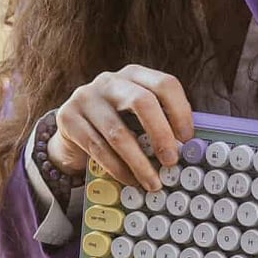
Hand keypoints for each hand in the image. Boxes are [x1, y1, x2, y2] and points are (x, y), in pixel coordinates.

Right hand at [47, 66, 193, 192]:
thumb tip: (190, 148)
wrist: (73, 131)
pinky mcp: (68, 117)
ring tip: (152, 182)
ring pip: (119, 132)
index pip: (165, 84)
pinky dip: (117, 168)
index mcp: (134, 75)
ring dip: (139, 162)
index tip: (187, 140)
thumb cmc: (116, 125)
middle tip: (171, 161)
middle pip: (142, 101)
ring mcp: (86, 97)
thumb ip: (161, 123)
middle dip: (161, 135)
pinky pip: (98, 148)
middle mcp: (110, 81)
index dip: (181, 112)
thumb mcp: (138, 117)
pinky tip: (130, 180)